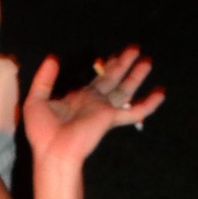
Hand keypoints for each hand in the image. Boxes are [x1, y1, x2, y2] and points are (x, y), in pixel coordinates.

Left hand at [23, 46, 164, 164]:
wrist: (53, 150)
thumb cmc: (42, 132)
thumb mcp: (36, 100)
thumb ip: (45, 79)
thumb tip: (54, 58)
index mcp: (78, 98)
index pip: (96, 80)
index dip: (105, 67)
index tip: (112, 55)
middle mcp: (94, 102)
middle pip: (113, 79)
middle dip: (124, 64)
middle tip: (135, 48)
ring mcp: (104, 109)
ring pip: (125, 89)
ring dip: (136, 75)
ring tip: (148, 61)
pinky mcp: (110, 117)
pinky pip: (135, 111)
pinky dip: (149, 103)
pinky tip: (161, 93)